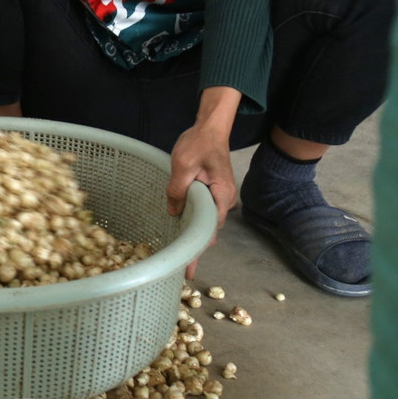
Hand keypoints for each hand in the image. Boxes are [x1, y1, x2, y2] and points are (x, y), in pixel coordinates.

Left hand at [166, 124, 236, 279]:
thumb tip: (172, 213)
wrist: (210, 128)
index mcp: (222, 196)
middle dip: (196, 249)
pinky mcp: (212, 193)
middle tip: (182, 270)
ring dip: (193, 235)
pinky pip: (202, 211)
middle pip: (209, 229)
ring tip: (181, 258)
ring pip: (205, 221)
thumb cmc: (199, 143)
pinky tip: (182, 230)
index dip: (198, 249)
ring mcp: (220, 197)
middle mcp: (225, 200)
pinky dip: (192, 221)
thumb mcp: (183, 166)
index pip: (209, 229)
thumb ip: (177, 190)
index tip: (188, 267)